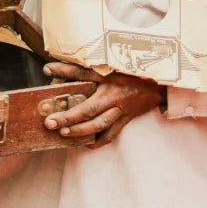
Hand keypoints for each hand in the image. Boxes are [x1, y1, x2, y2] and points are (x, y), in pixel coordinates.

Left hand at [42, 62, 164, 148]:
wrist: (159, 82)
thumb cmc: (132, 70)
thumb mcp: (110, 63)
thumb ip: (84, 66)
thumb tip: (54, 67)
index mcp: (110, 77)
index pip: (84, 73)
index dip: (65, 71)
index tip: (47, 69)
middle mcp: (114, 95)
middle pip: (89, 108)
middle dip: (68, 117)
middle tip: (49, 122)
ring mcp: (120, 109)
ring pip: (99, 124)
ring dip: (80, 131)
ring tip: (63, 133)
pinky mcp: (125, 119)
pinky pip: (110, 134)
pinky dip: (97, 141)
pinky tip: (85, 144)